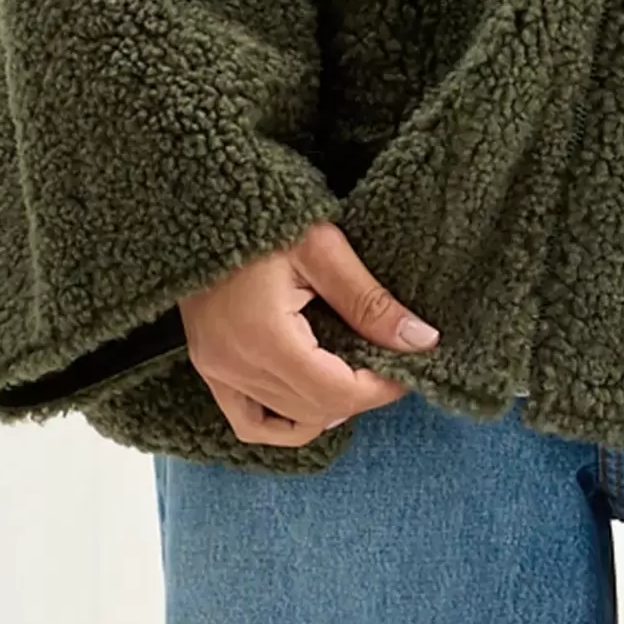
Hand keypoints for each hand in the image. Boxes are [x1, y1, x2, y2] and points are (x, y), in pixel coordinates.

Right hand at [180, 220, 438, 445]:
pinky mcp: (209, 367)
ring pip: (285, 422)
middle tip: (386, 366)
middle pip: (313, 412)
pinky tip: (312, 404)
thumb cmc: (263, 216)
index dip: (379, 390)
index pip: (334, 393)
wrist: (203, 201)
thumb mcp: (324, 250)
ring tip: (352, 377)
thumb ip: (370, 301)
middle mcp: (234, 364)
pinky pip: (249, 422)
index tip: (405, 369)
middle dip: (358, 397)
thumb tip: (420, 340)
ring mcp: (216, 370)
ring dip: (327, 408)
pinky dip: (284, 423)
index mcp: (264, 336)